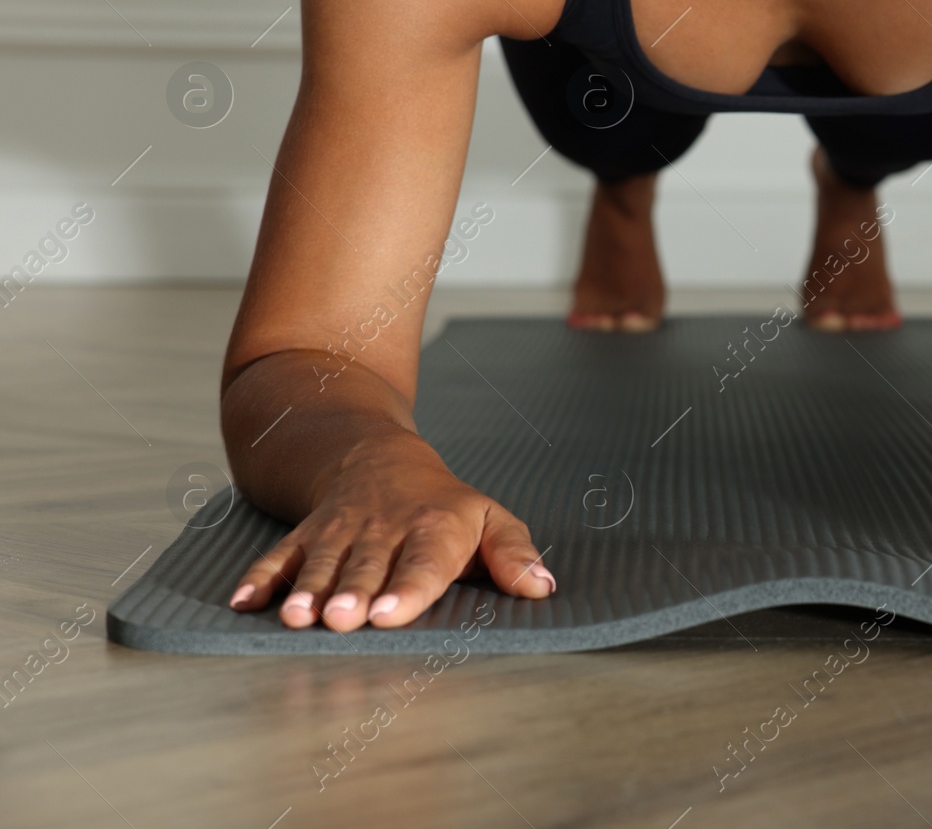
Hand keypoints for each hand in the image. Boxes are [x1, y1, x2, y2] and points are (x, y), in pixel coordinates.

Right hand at [227, 432, 553, 631]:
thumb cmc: (445, 505)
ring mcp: (340, 532)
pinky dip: (261, 576)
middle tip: (341, 620)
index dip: (406, 590)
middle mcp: (383, 530)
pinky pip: (281, 554)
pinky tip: (243, 603)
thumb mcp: (490, 518)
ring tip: (296, 617)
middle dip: (353, 593)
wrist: (378, 458)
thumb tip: (543, 588)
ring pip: (322, 562)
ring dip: (307, 590)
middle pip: (367, 566)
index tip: (389, 615)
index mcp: (434, 529)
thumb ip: (514, 554)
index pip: (423, 564)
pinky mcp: (306, 535)